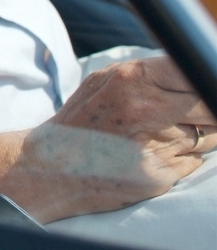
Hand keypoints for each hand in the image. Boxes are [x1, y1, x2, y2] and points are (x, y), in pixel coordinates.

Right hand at [0, 56, 214, 221]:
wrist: (48, 165)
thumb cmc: (82, 119)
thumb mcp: (107, 81)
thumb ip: (154, 76)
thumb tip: (202, 73)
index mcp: (132, 77)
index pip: (198, 74)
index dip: (206, 84)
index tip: (203, 90)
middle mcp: (145, 109)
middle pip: (210, 108)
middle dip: (206, 113)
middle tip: (181, 116)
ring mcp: (154, 145)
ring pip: (209, 137)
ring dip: (196, 136)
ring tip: (159, 137)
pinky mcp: (159, 176)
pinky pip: (195, 161)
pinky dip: (183, 158)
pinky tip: (153, 156)